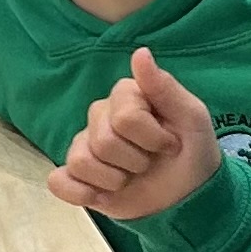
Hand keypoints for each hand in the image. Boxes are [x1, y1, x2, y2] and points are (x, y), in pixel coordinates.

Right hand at [47, 48, 222, 220]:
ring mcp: (84, 145)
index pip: (125, 117)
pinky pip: (58, 181)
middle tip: (150, 163)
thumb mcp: (192, 118)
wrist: (186, 198)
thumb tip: (140, 53)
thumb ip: (164, 87)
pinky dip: (81, 193)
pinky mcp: (74, 177)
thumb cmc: (191, 152)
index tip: (171, 145)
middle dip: (135, 161)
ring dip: (115, 180)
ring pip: (81, 161)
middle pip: (103, 141)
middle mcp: (99, 116)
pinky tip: (102, 195)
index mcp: (125, 97)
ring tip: (131, 178)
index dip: (152, 138)